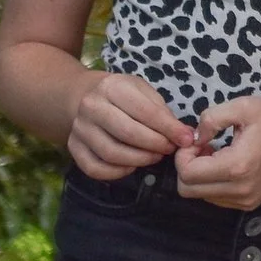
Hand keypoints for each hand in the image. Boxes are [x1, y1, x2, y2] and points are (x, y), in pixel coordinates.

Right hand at [66, 72, 194, 179]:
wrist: (84, 96)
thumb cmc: (122, 94)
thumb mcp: (143, 92)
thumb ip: (161, 112)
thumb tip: (185, 135)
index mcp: (113, 87)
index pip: (145, 111)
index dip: (169, 129)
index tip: (186, 139)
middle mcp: (92, 107)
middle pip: (127, 133)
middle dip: (154, 145)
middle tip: (169, 150)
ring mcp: (80, 129)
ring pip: (111, 153)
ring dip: (138, 160)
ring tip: (155, 157)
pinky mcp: (73, 147)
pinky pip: (94, 168)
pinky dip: (116, 172)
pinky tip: (132, 167)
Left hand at [174, 97, 260, 210]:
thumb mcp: (243, 106)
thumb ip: (211, 119)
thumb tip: (194, 139)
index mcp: (237, 166)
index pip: (188, 174)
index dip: (183, 155)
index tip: (198, 140)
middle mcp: (240, 190)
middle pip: (188, 190)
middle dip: (188, 167)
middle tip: (204, 147)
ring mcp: (245, 200)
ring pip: (200, 195)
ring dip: (200, 175)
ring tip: (218, 154)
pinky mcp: (249, 203)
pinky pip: (215, 198)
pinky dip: (213, 182)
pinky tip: (227, 164)